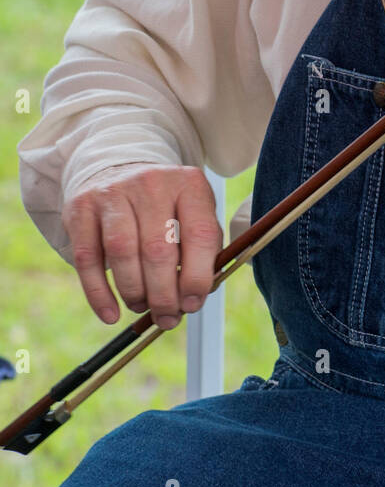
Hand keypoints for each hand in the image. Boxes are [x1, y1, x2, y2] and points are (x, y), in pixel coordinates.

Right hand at [62, 164, 221, 329]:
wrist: (118, 169)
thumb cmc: (165, 206)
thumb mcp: (192, 214)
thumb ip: (201, 252)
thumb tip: (193, 299)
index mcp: (189, 184)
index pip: (200, 235)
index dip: (198, 277)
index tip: (192, 304)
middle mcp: (151, 183)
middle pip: (157, 249)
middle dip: (164, 294)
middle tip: (167, 317)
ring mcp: (113, 192)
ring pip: (122, 253)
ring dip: (134, 292)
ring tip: (141, 307)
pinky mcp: (81, 207)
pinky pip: (87, 258)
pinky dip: (98, 293)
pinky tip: (110, 314)